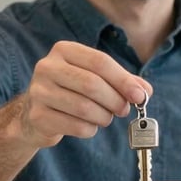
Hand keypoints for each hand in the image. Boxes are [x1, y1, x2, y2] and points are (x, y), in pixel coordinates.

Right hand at [18, 41, 150, 148]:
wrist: (35, 113)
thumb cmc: (72, 91)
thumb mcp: (95, 78)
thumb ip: (121, 81)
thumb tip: (145, 91)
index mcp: (63, 50)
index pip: (100, 62)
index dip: (123, 80)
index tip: (140, 96)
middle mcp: (47, 67)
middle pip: (92, 84)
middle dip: (115, 100)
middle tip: (124, 110)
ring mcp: (39, 92)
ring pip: (84, 108)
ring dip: (104, 117)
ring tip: (106, 118)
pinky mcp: (37, 116)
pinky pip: (76, 126)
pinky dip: (90, 129)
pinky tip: (89, 126)